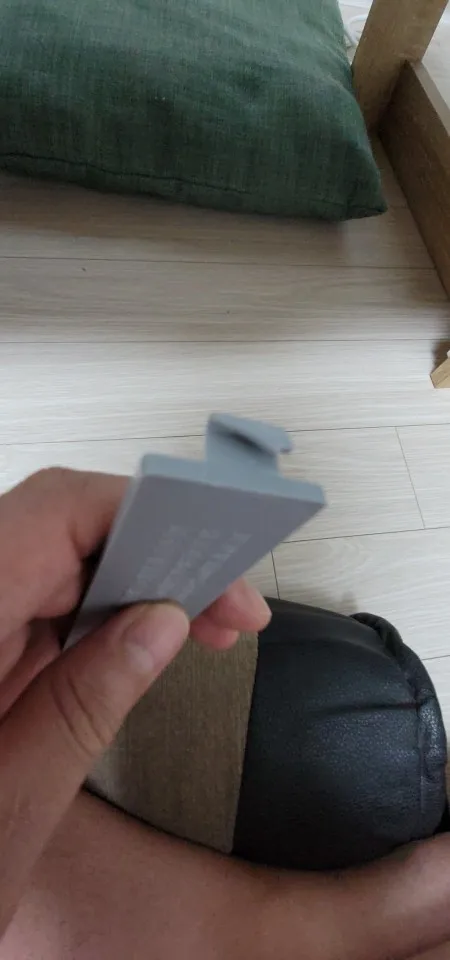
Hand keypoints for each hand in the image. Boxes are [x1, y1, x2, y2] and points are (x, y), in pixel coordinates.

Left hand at [0, 468, 270, 937]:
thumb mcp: (11, 807)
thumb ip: (83, 705)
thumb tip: (159, 624)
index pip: (53, 515)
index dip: (141, 514)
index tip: (211, 545)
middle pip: (59, 534)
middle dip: (155, 558)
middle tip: (229, 602)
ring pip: (55, 564)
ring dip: (136, 587)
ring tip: (207, 622)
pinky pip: (40, 604)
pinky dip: (100, 616)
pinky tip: (147, 639)